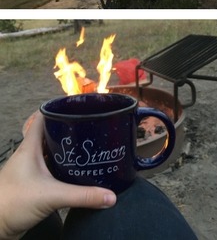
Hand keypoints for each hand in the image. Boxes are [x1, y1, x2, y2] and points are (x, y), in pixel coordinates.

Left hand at [0, 113, 116, 239]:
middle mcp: (29, 156)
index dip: (57, 109)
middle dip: (70, 130)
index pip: (41, 118)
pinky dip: (64, 168)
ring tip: (89, 148)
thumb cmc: (11, 204)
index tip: (77, 106)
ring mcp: (30, 171)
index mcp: (30, 148)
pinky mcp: (32, 185)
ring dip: (67, 150)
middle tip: (91, 128)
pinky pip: (51, 170)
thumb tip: (111, 196)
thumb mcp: (52, 196)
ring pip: (51, 152)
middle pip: (50, 134)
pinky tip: (77, 172)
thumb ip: (83, 195)